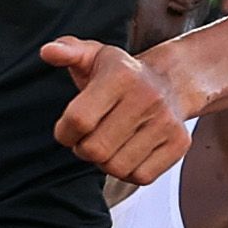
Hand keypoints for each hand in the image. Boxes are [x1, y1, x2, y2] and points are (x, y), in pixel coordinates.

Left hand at [43, 39, 194, 182]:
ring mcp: (166, 122)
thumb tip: (48, 51)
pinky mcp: (179, 143)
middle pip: (95, 149)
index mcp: (121, 75)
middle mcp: (147, 97)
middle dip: (83, 149)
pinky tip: (128, 154)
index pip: (79, 120)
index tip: (68, 130)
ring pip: (117, 167)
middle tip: (89, 138)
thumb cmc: (123, 74)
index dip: (65, 133)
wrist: (172, 82)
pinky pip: (141, 177)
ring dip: (105, 162)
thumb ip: (68, 51)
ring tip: (109, 144)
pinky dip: (128, 172)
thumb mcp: (93, 55)